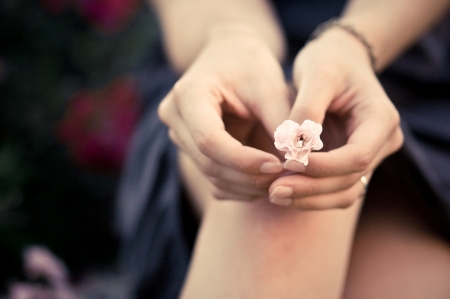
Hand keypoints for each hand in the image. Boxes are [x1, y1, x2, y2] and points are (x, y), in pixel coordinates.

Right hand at [158, 28, 290, 200]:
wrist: (231, 56)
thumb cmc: (251, 66)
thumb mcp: (270, 87)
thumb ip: (282, 124)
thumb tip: (297, 162)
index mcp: (188, 94)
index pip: (209, 140)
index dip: (243, 160)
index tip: (278, 165)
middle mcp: (175, 117)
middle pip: (209, 162)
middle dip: (249, 175)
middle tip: (286, 176)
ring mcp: (179, 136)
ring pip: (211, 175)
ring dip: (247, 184)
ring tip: (280, 179)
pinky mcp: (191, 150)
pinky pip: (214, 180)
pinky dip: (240, 187)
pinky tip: (265, 181)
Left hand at [268, 28, 403, 208]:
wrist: (339, 60)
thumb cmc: (328, 62)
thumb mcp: (317, 75)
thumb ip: (306, 111)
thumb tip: (290, 150)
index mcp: (381, 119)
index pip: (357, 156)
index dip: (322, 166)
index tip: (286, 163)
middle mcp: (382, 143)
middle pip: (350, 180)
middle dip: (310, 188)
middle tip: (273, 190)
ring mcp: (370, 156)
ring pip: (344, 192)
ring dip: (309, 198)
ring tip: (273, 194)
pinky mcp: (351, 164)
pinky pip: (334, 190)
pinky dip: (310, 194)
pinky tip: (282, 190)